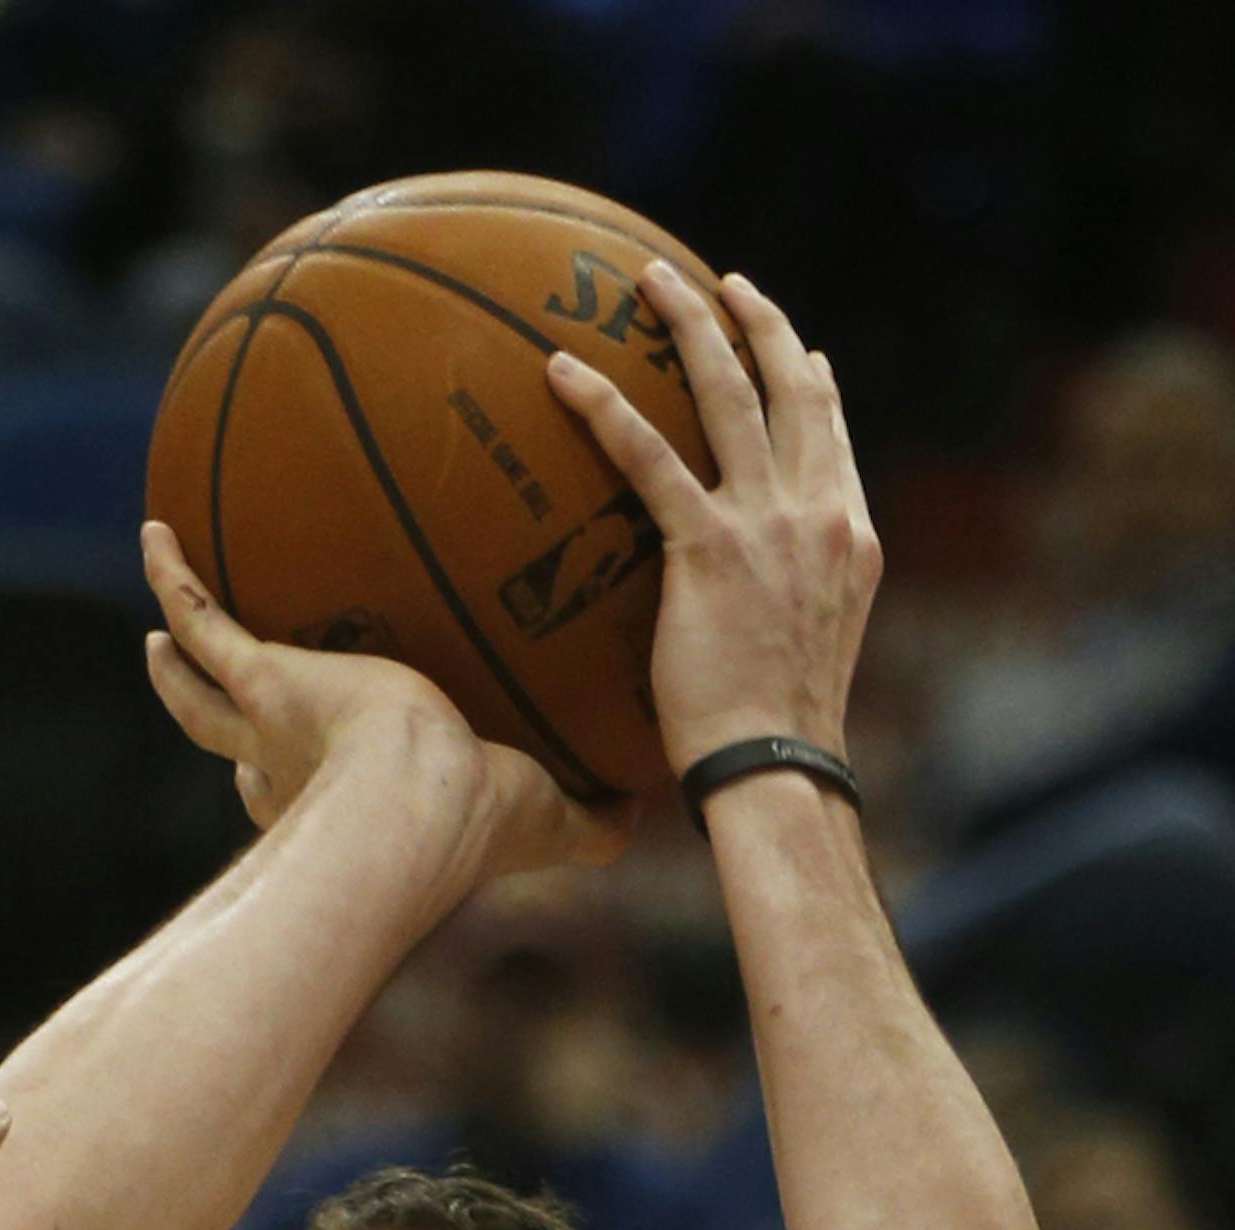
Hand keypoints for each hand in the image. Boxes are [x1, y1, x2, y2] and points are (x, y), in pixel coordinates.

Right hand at [140, 520, 629, 882]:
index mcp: (345, 807)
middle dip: (220, 727)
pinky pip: (204, 619)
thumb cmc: (476, 825)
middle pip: (236, 751)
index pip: (311, 800)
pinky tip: (156, 532)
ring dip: (175, 663)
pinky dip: (174, 580)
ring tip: (157, 627)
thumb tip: (650, 813)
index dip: (294, 790)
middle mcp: (292, 773)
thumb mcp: (551, 821)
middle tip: (208, 697)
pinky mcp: (262, 678)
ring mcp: (266, 724)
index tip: (292, 772)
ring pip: (199, 694)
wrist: (418, 805)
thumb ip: (597, 818)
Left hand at [545, 263, 881, 776]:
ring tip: (649, 280)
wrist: (777, 766)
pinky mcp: (709, 547)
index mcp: (849, 534)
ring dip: (689, 323)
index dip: (811, 379)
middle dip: (755, 319)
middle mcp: (817, 511)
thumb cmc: (779, 734)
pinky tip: (562, 372)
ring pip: (728, 391)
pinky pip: (649, 456)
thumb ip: (800, 599)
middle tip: (717, 282)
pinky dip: (603, 407)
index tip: (798, 347)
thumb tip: (766, 600)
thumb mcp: (813, 650)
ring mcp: (768, 523)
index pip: (832, 432)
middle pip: (790, 385)